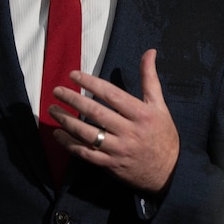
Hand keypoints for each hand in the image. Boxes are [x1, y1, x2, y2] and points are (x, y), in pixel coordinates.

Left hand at [49, 49, 179, 193]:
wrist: (171, 172)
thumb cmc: (163, 135)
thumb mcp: (160, 105)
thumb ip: (150, 78)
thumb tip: (150, 52)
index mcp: (141, 114)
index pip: (111, 95)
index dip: (91, 83)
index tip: (73, 75)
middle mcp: (129, 131)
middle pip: (96, 113)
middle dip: (73, 100)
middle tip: (57, 90)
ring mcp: (119, 150)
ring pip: (88, 134)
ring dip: (67, 122)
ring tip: (52, 110)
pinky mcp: (111, 165)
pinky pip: (86, 154)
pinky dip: (70, 144)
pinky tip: (58, 134)